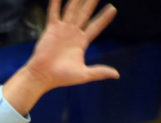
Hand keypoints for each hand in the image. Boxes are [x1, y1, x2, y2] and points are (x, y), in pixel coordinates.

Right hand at [4, 0, 118, 113]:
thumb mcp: (84, 75)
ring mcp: (62, 30)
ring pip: (72, 10)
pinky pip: (54, 12)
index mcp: (81, 43)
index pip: (96, 27)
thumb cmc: (61, 78)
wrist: (43, 76)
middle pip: (85, 14)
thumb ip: (100, 72)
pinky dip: (56, 3)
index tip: (113, 8)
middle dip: (91, 3)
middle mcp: (72, 34)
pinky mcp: (51, 29)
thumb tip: (117, 75)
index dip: (104, 18)